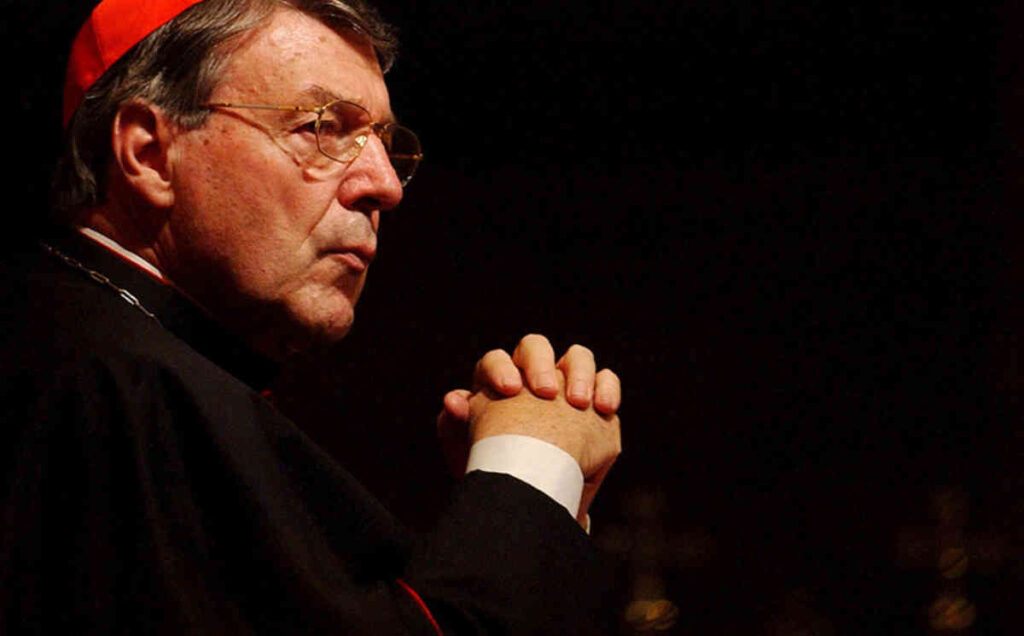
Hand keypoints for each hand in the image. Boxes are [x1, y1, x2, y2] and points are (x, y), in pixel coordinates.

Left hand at [437, 334, 620, 473]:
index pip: (496, 361)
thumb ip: (454, 425)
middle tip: (546, 392)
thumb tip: (454, 401)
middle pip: (535, 347)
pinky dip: (607, 388)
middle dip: (540, 364)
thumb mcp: (465, 453)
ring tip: (579, 403)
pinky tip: (604, 409)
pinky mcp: (594, 407)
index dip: (501, 369)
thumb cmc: (492, 473)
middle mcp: (530, 379)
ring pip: (577, 356)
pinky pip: (607, 381)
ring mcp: (565, 389)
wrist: (525, 500)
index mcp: (495, 384)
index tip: (510, 390)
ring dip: (579, 372)